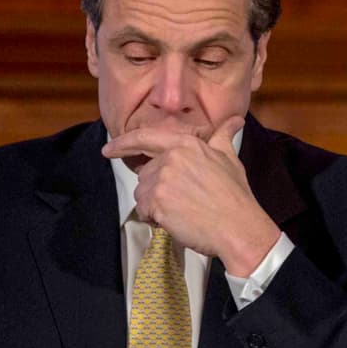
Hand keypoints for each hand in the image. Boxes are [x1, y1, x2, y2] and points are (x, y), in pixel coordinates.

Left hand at [102, 115, 280, 277]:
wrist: (238, 226)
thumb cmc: (235, 195)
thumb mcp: (230, 158)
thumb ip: (223, 137)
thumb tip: (235, 121)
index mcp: (185, 144)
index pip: (145, 138)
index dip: (123, 144)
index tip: (108, 149)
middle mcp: (170, 158)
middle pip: (145, 174)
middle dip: (157, 189)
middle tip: (182, 201)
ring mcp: (162, 180)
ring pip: (142, 193)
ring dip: (155, 205)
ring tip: (181, 211)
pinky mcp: (156, 202)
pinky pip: (143, 211)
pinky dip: (155, 219)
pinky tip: (176, 221)